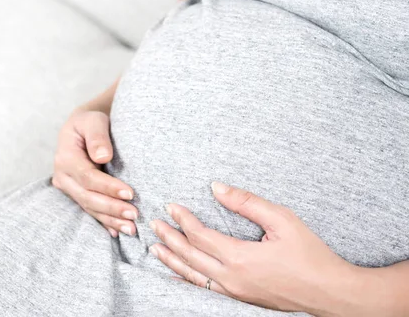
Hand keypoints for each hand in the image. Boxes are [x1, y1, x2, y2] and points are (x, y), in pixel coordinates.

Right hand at [52, 108, 137, 236]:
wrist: (82, 128)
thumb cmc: (90, 122)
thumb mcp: (93, 121)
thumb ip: (97, 136)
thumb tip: (103, 156)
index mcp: (65, 157)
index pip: (88, 177)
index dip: (108, 187)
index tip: (130, 193)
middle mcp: (62, 176)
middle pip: (87, 197)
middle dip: (111, 208)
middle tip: (134, 215)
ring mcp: (68, 187)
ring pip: (89, 207)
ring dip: (110, 219)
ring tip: (132, 228)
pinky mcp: (76, 194)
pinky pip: (90, 210)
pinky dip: (104, 222)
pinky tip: (118, 231)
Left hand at [149, 181, 361, 315]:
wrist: (331, 294)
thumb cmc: (310, 255)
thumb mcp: (283, 220)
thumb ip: (247, 202)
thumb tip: (216, 186)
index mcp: (240, 257)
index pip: (199, 235)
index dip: (183, 219)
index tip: (171, 205)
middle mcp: (231, 278)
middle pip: (190, 256)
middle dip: (169, 238)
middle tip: (154, 224)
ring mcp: (235, 293)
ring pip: (193, 276)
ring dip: (172, 260)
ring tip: (155, 249)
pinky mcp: (240, 300)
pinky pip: (204, 291)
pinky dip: (186, 281)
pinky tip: (177, 276)